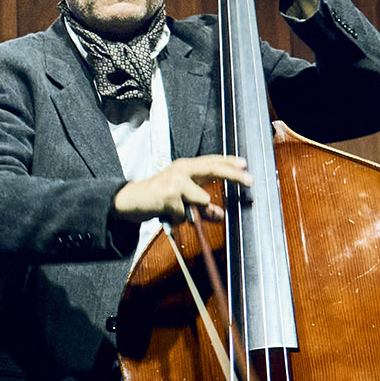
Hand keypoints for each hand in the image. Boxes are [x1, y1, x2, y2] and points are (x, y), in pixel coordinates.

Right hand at [113, 154, 252, 224]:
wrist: (129, 201)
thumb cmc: (157, 199)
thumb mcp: (182, 199)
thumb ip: (201, 204)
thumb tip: (219, 215)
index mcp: (185, 167)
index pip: (211, 161)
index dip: (229, 162)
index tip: (245, 164)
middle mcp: (181, 169)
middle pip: (213, 169)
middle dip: (233, 175)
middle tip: (250, 180)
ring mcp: (175, 181)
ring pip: (201, 199)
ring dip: (193, 212)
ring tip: (175, 212)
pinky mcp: (169, 195)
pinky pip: (185, 214)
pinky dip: (177, 219)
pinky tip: (164, 213)